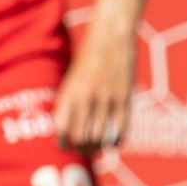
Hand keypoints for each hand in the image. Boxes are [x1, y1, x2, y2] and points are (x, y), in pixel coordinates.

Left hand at [54, 26, 136, 151]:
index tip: (64, 146)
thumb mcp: (72, 78)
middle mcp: (87, 98)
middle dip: (80, 149)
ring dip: (97, 148)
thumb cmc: (88, 58)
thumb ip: (69, 102)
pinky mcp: (125, 99)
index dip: (62, 143)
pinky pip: (120, 131)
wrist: (111, 36)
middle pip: (81, 138)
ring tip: (95, 147)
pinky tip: (112, 142)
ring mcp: (107, 100)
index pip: (61, 129)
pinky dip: (115, 142)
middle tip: (82, 149)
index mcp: (70, 93)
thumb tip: (68, 131)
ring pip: (100, 138)